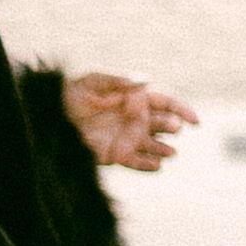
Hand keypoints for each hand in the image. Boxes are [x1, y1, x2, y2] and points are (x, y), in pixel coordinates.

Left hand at [63, 68, 191, 174]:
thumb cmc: (72, 94)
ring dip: (165, 150)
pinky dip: (148, 165)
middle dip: (172, 127)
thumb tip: (146, 81)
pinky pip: (137, 162)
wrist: (51, 116)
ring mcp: (129, 139)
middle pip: (164, 125)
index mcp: (137, 101)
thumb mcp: (93, 81)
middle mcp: (138, 120)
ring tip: (169, 152)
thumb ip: (118, 80)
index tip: (194, 120)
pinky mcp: (117, 155)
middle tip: (171, 127)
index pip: (168, 105)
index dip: (183, 111)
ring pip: (156, 146)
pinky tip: (156, 165)